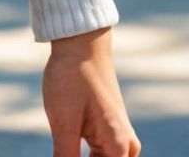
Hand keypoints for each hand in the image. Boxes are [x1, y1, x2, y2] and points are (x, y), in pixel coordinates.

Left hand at [43, 25, 140, 156]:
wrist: (80, 42)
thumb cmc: (72, 78)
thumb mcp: (63, 123)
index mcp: (118, 147)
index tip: (65, 155)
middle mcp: (125, 146)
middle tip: (63, 150)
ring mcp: (117, 138)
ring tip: (63, 147)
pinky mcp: (107, 131)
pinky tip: (65, 152)